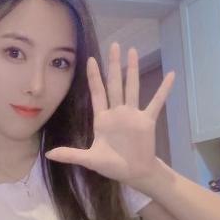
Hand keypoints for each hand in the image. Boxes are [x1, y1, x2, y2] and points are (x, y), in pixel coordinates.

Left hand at [45, 43, 174, 185]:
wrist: (135, 173)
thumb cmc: (112, 165)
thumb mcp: (90, 160)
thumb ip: (71, 154)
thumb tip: (48, 154)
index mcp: (102, 119)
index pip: (97, 92)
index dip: (94, 76)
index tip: (90, 59)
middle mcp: (117, 112)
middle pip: (115, 83)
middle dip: (113, 65)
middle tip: (114, 45)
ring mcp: (133, 114)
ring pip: (132, 87)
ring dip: (133, 69)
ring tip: (133, 50)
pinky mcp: (147, 120)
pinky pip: (156, 101)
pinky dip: (164, 89)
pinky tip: (170, 75)